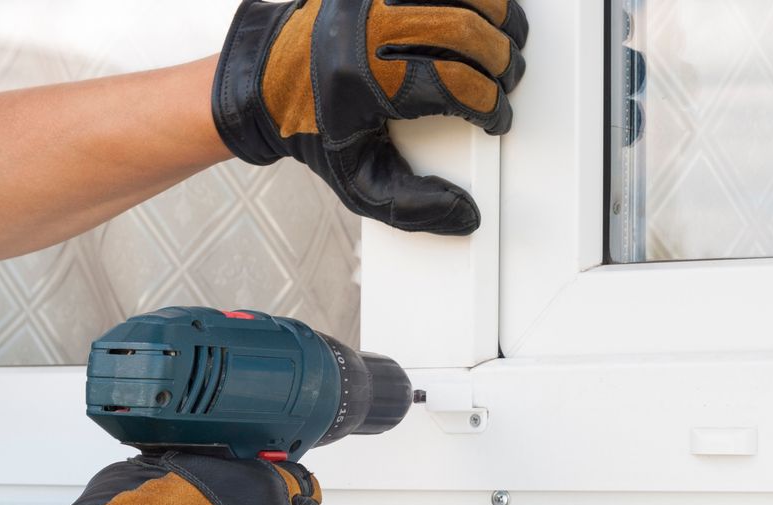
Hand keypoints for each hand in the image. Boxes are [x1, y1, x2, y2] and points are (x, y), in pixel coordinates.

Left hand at [213, 0, 528, 234]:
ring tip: (508, 38)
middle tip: (508, 80)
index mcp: (363, 80)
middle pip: (463, 31)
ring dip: (497, 14)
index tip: (496, 119)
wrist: (265, 82)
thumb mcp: (357, 182)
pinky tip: (481, 8)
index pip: (451, 84)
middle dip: (501, 60)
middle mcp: (366, 25)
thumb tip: (464, 215)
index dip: (489, 105)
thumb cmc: (313, 130)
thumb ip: (411, 207)